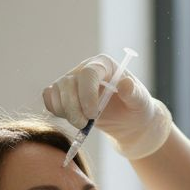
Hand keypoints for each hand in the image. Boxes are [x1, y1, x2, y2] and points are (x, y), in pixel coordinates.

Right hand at [42, 53, 173, 159]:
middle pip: (68, 83)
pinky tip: (72, 118)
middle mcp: (85, 69)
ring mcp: (72, 80)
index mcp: (104, 65)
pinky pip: (49, 98)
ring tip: (81, 123)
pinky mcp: (63, 93)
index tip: (93, 115)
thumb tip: (126, 84)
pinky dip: (55, 110)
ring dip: (64, 111)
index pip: (88, 73)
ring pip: (56, 91)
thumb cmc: (136, 108)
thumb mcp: (140, 102)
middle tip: (84, 124)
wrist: (128, 121)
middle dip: (73, 107)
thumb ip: (133, 93)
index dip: (87, 94)